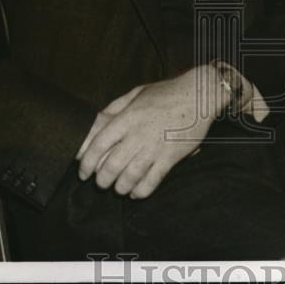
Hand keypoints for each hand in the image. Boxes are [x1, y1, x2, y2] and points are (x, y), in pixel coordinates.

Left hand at [76, 66, 224, 198]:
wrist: (200, 94)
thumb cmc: (168, 92)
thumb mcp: (137, 93)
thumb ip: (116, 107)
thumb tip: (97, 121)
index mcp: (128, 117)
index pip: (98, 145)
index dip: (87, 162)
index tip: (84, 172)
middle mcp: (139, 134)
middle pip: (111, 165)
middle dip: (102, 180)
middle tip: (101, 183)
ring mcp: (155, 146)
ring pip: (130, 177)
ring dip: (120, 188)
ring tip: (119, 189)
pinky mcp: (171, 156)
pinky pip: (152, 181)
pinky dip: (141, 191)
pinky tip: (137, 192)